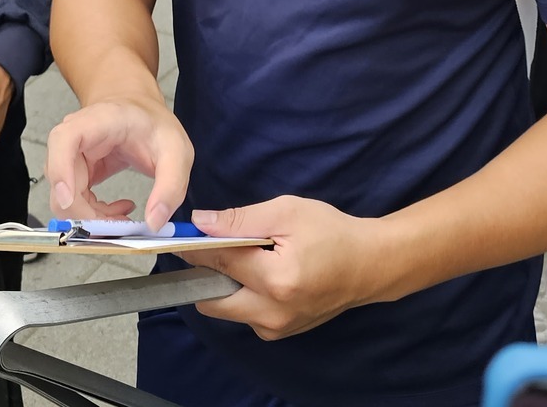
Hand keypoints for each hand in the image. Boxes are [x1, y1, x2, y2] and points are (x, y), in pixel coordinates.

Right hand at [46, 94, 192, 230]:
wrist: (142, 115)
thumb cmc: (154, 125)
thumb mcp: (177, 152)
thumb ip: (171, 187)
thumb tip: (154, 222)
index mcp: (98, 121)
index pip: (64, 140)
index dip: (61, 171)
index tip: (69, 198)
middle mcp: (76, 138)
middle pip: (61, 183)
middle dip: (86, 213)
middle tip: (120, 225)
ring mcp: (71, 157)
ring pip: (64, 200)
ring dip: (92, 219)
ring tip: (124, 217)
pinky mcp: (74, 174)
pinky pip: (74, 203)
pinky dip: (94, 215)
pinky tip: (118, 211)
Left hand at [192, 197, 392, 339]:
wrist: (368, 264)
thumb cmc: (331, 232)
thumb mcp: (287, 212)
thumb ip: (240, 220)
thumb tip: (200, 223)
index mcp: (275, 280)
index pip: (219, 263)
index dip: (195, 248)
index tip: (178, 236)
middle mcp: (272, 313)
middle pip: (212, 300)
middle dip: (205, 274)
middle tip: (211, 249)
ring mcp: (276, 328)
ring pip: (227, 309)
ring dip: (225, 285)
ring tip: (247, 259)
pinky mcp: (279, 333)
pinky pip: (245, 315)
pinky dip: (243, 295)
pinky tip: (263, 275)